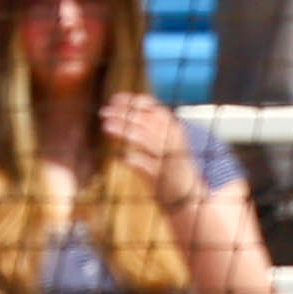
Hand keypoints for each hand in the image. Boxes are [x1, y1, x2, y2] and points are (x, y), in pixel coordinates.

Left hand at [100, 92, 204, 211]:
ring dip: (124, 131)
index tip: (115, 99)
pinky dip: (132, 159)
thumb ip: (150, 128)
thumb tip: (126, 113)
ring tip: (106, 126)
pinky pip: (145, 165)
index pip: (153, 109)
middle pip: (145, 121)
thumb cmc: (172, 166)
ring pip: (144, 139)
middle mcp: (172, 140)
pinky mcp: (160, 177)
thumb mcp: (166, 142)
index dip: (134, 103)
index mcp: (173, 129)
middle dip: (123, 114)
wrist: (188, 194)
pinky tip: (120, 156)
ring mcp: (166, 157)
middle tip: (104, 112)